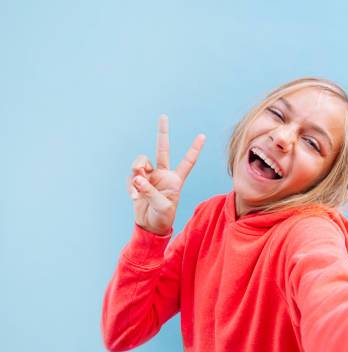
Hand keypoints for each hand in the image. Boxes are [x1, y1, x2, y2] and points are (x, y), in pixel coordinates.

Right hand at [128, 115, 205, 234]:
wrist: (149, 225)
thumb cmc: (162, 217)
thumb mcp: (162, 206)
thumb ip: (150, 191)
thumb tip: (138, 178)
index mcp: (176, 180)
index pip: (187, 162)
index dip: (194, 149)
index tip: (202, 135)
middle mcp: (163, 174)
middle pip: (162, 149)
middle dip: (162, 133)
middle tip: (164, 116)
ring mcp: (149, 176)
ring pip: (141, 162)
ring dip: (137, 170)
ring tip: (137, 185)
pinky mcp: (137, 181)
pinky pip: (131, 176)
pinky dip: (130, 186)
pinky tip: (134, 197)